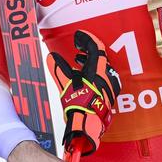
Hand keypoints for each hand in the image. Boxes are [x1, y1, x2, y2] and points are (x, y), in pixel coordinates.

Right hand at [47, 30, 119, 155]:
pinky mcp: (110, 95)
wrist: (88, 125)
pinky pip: (104, 78)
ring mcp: (110, 86)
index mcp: (97, 71)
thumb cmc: (78, 105)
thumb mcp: (65, 85)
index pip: (96, 47)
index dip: (87, 39)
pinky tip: (85, 79)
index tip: (79, 36)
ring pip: (103, 68)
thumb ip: (57, 69)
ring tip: (79, 64)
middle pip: (100, 57)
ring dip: (91, 63)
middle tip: (77, 49)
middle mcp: (107, 77)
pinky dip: (94, 74)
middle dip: (88, 51)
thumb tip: (51, 57)